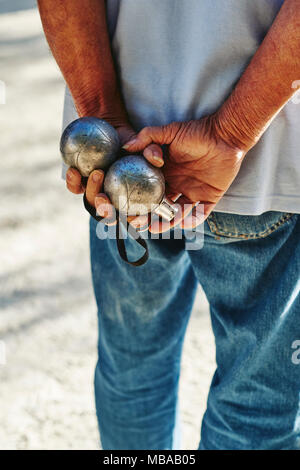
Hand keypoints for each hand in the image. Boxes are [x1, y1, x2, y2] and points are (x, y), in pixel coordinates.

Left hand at [66, 122, 163, 227]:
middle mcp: (115, 200)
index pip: (139, 217)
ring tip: (97, 174)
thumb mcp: (148, 142)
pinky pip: (76, 187)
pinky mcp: (82, 183)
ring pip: (92, 203)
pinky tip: (74, 170)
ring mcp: (98, 192)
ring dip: (93, 193)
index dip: (138, 222)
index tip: (136, 217)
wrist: (113, 128)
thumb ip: (154, 150)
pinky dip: (73, 182)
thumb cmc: (135, 138)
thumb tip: (156, 159)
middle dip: (109, 215)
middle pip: (112, 216)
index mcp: (135, 199)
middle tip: (108, 200)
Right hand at [122, 115, 248, 232]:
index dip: (138, 200)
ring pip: (177, 214)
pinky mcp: (209, 198)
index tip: (126, 208)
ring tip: (155, 227)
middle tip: (137, 223)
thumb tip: (126, 146)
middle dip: (148, 217)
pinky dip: (191, 220)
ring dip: (166, 223)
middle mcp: (177, 185)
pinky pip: (199, 214)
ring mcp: (193, 192)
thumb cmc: (198, 131)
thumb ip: (147, 137)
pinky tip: (181, 222)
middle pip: (160, 206)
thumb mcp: (170, 132)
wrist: (225, 134)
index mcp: (166, 173)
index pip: (148, 191)